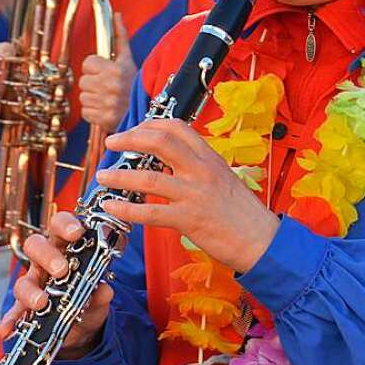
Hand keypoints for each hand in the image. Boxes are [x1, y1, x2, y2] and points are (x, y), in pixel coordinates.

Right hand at [0, 212, 112, 358]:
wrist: (84, 325)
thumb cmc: (89, 296)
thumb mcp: (99, 294)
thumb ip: (101, 292)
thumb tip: (103, 291)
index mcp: (65, 247)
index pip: (59, 225)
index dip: (66, 225)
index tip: (76, 232)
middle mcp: (45, 262)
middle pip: (36, 245)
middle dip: (48, 256)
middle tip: (62, 270)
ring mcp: (33, 284)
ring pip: (23, 279)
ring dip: (30, 291)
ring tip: (42, 302)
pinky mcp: (25, 309)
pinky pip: (13, 313)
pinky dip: (10, 321)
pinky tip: (7, 330)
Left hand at [79, 14, 135, 132]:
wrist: (147, 114)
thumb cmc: (136, 86)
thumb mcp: (129, 60)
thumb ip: (120, 37)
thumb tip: (116, 14)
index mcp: (115, 69)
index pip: (87, 63)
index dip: (95, 68)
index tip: (105, 72)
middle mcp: (108, 86)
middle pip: (83, 80)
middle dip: (93, 83)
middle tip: (107, 86)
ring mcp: (104, 103)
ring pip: (83, 96)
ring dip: (93, 98)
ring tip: (108, 98)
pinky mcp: (100, 118)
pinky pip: (85, 111)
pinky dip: (93, 111)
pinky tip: (105, 109)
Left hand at [97, 119, 279, 272]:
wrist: (261, 239)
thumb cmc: (242, 212)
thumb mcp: (223, 177)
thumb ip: (199, 166)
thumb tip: (171, 161)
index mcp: (210, 157)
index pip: (177, 127)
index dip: (150, 125)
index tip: (134, 131)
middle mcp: (202, 170)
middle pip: (160, 142)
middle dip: (130, 139)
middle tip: (112, 142)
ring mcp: (195, 193)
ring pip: (148, 177)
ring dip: (119, 176)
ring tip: (102, 176)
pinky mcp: (189, 219)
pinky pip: (150, 212)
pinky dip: (126, 209)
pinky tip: (111, 208)